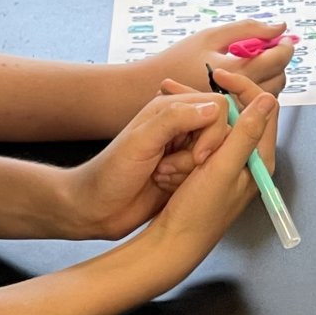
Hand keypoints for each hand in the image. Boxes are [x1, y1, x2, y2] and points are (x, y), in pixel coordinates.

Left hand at [61, 90, 233, 239]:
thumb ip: (176, 119)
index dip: (214, 131)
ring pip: (215, 156)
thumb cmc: (109, 173)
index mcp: (170, 109)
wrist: (95, 208)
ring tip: (162, 177)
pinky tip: (165, 186)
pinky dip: (189, 182)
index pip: (217, 107)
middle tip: (169, 168)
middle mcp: (180, 127)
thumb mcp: (141, 141)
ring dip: (190, 170)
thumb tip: (214, 108)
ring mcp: (183, 150)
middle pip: (220, 132)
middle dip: (200, 155)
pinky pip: (206, 174)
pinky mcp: (185, 173)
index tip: (199, 155)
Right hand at [138, 69, 279, 281]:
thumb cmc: (199, 212)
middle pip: (240, 114)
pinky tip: (171, 118)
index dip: (242, 87)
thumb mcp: (222, 170)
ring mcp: (230, 165)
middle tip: (185, 84)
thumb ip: (244, 135)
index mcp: (260, 160)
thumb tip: (267, 100)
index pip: (263, 109)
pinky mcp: (212, 170)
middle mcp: (250, 160)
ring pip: (220, 124)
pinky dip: (191, 125)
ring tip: (171, 94)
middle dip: (215, 96)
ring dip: (199, 110)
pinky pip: (207, 138)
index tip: (218, 75)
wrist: (173, 243)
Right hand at [144, 19, 293, 100]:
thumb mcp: (211, 36)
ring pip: (269, 92)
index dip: (284, 46)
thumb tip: (280, 26)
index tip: (284, 38)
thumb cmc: (177, 60)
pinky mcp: (230, 120)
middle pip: (277, 79)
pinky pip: (253, 103)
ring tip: (248, 61)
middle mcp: (239, 97)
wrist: (148, 90)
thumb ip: (248, 30)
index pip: (276, 61)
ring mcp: (234, 112)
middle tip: (264, 46)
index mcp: (234, 73)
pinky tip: (239, 76)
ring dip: (267, 74)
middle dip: (276, 61)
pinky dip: (254, 87)